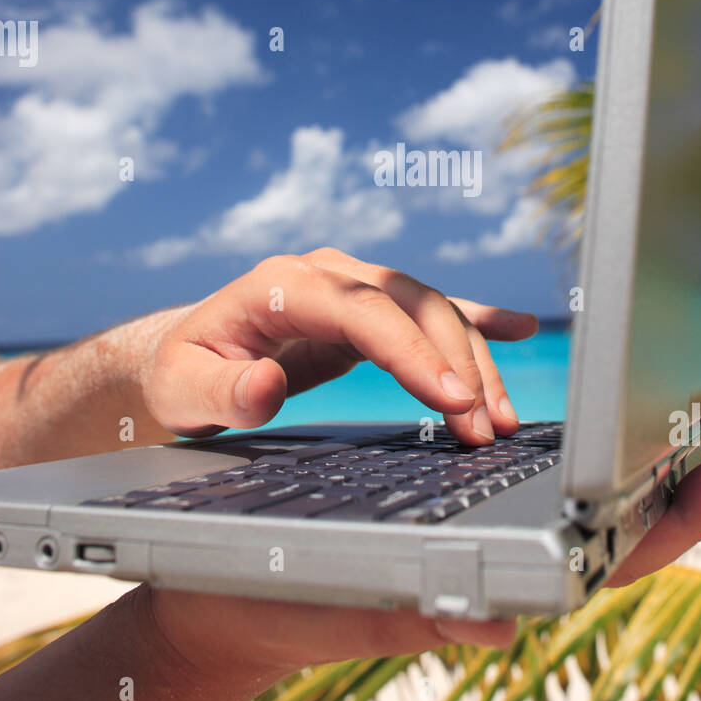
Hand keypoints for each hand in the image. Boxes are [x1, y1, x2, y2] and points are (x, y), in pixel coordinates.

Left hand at [142, 247, 537, 445]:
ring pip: (431, 311)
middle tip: (486, 427)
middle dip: (458, 365)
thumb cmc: (183, 372)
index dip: (413, 352)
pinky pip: (430, 312)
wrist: (185, 353)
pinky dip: (475, 320)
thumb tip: (266, 385)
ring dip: (473, 362)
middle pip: (412, 306)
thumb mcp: (184, 389)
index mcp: (284, 284)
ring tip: (501, 420)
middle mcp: (328, 273)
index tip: (452, 398)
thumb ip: (222, 391)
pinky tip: (517, 328)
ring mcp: (354, 286)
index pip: (365, 311)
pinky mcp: (371, 310)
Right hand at [147, 454, 700, 673]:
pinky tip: (589, 435)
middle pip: (608, 531)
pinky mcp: (450, 514)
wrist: (216, 599)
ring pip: (575, 507)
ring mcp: (475, 539)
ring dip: (629, 472)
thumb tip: (505, 624)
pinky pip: (527, 487)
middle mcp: (486, 560)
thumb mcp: (334, 602)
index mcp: (473, 582)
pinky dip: (571, 459)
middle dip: (675, 494)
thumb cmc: (263, 600)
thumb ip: (415, 616)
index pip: (597, 561)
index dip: (668, 524)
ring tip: (683, 436)